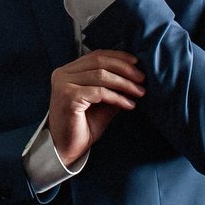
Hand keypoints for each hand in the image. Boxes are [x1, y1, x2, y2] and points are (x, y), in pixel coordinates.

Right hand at [47, 49, 145, 165]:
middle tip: (142, 79)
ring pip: (101, 75)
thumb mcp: (102, 102)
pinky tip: (129, 104)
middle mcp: (62, 74)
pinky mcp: (68, 96)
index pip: (96, 55)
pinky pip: (99, 92)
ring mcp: (63, 84)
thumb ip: (113, 87)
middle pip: (99, 62)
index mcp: (68, 71)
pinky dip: (117, 97)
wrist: (65, 148)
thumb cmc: (82, 126)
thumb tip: (136, 76)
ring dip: (124, 83)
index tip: (137, 62)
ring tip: (139, 92)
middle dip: (125, 69)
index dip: (118, 56)